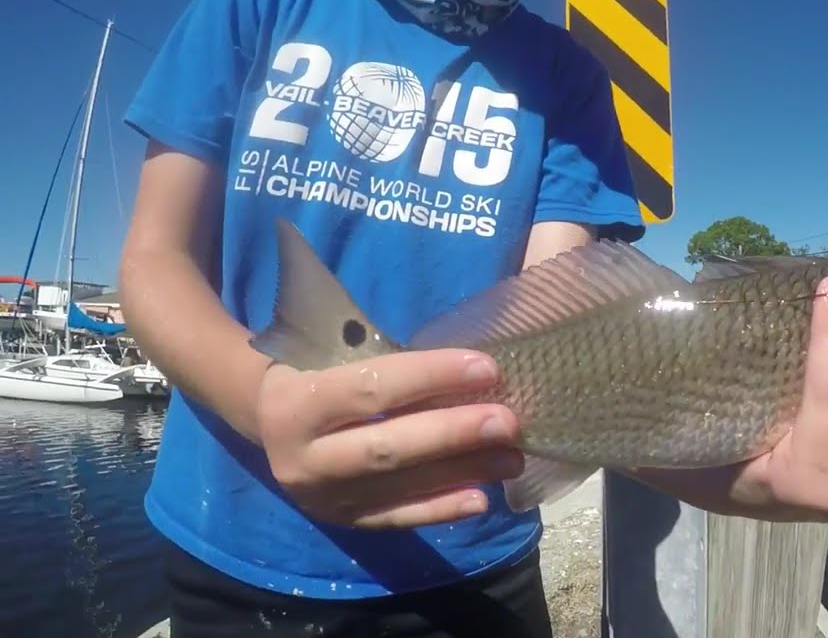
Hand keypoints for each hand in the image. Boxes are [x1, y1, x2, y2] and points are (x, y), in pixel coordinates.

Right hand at [255, 350, 524, 529]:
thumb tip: (470, 367)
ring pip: (398, 485)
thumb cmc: (315, 370)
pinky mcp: (342, 522)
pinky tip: (482, 498)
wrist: (267, 420)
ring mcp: (322, 497)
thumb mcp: (333, 354)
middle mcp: (302, 458)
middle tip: (507, 421)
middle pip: (387, 446)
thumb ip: (387, 361)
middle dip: (453, 433)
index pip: (371, 388)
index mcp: (296, 403)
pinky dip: (442, 509)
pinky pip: (398, 518)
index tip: (486, 368)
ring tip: (512, 458)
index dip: (431, 376)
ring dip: (462, 471)